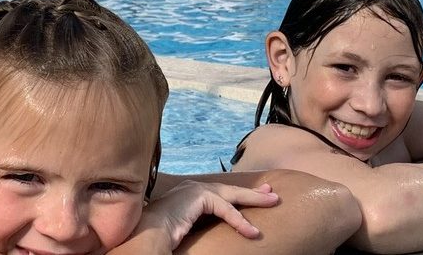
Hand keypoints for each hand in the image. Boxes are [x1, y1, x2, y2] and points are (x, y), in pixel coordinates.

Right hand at [137, 180, 278, 250]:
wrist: (148, 234)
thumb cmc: (163, 235)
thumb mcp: (187, 226)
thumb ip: (200, 222)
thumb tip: (213, 230)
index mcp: (191, 194)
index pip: (222, 193)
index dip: (241, 194)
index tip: (259, 194)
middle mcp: (194, 187)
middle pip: (231, 189)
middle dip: (253, 191)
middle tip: (272, 192)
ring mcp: (196, 189)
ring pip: (233, 195)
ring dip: (255, 200)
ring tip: (274, 203)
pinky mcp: (199, 196)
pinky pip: (225, 210)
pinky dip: (240, 222)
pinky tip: (252, 232)